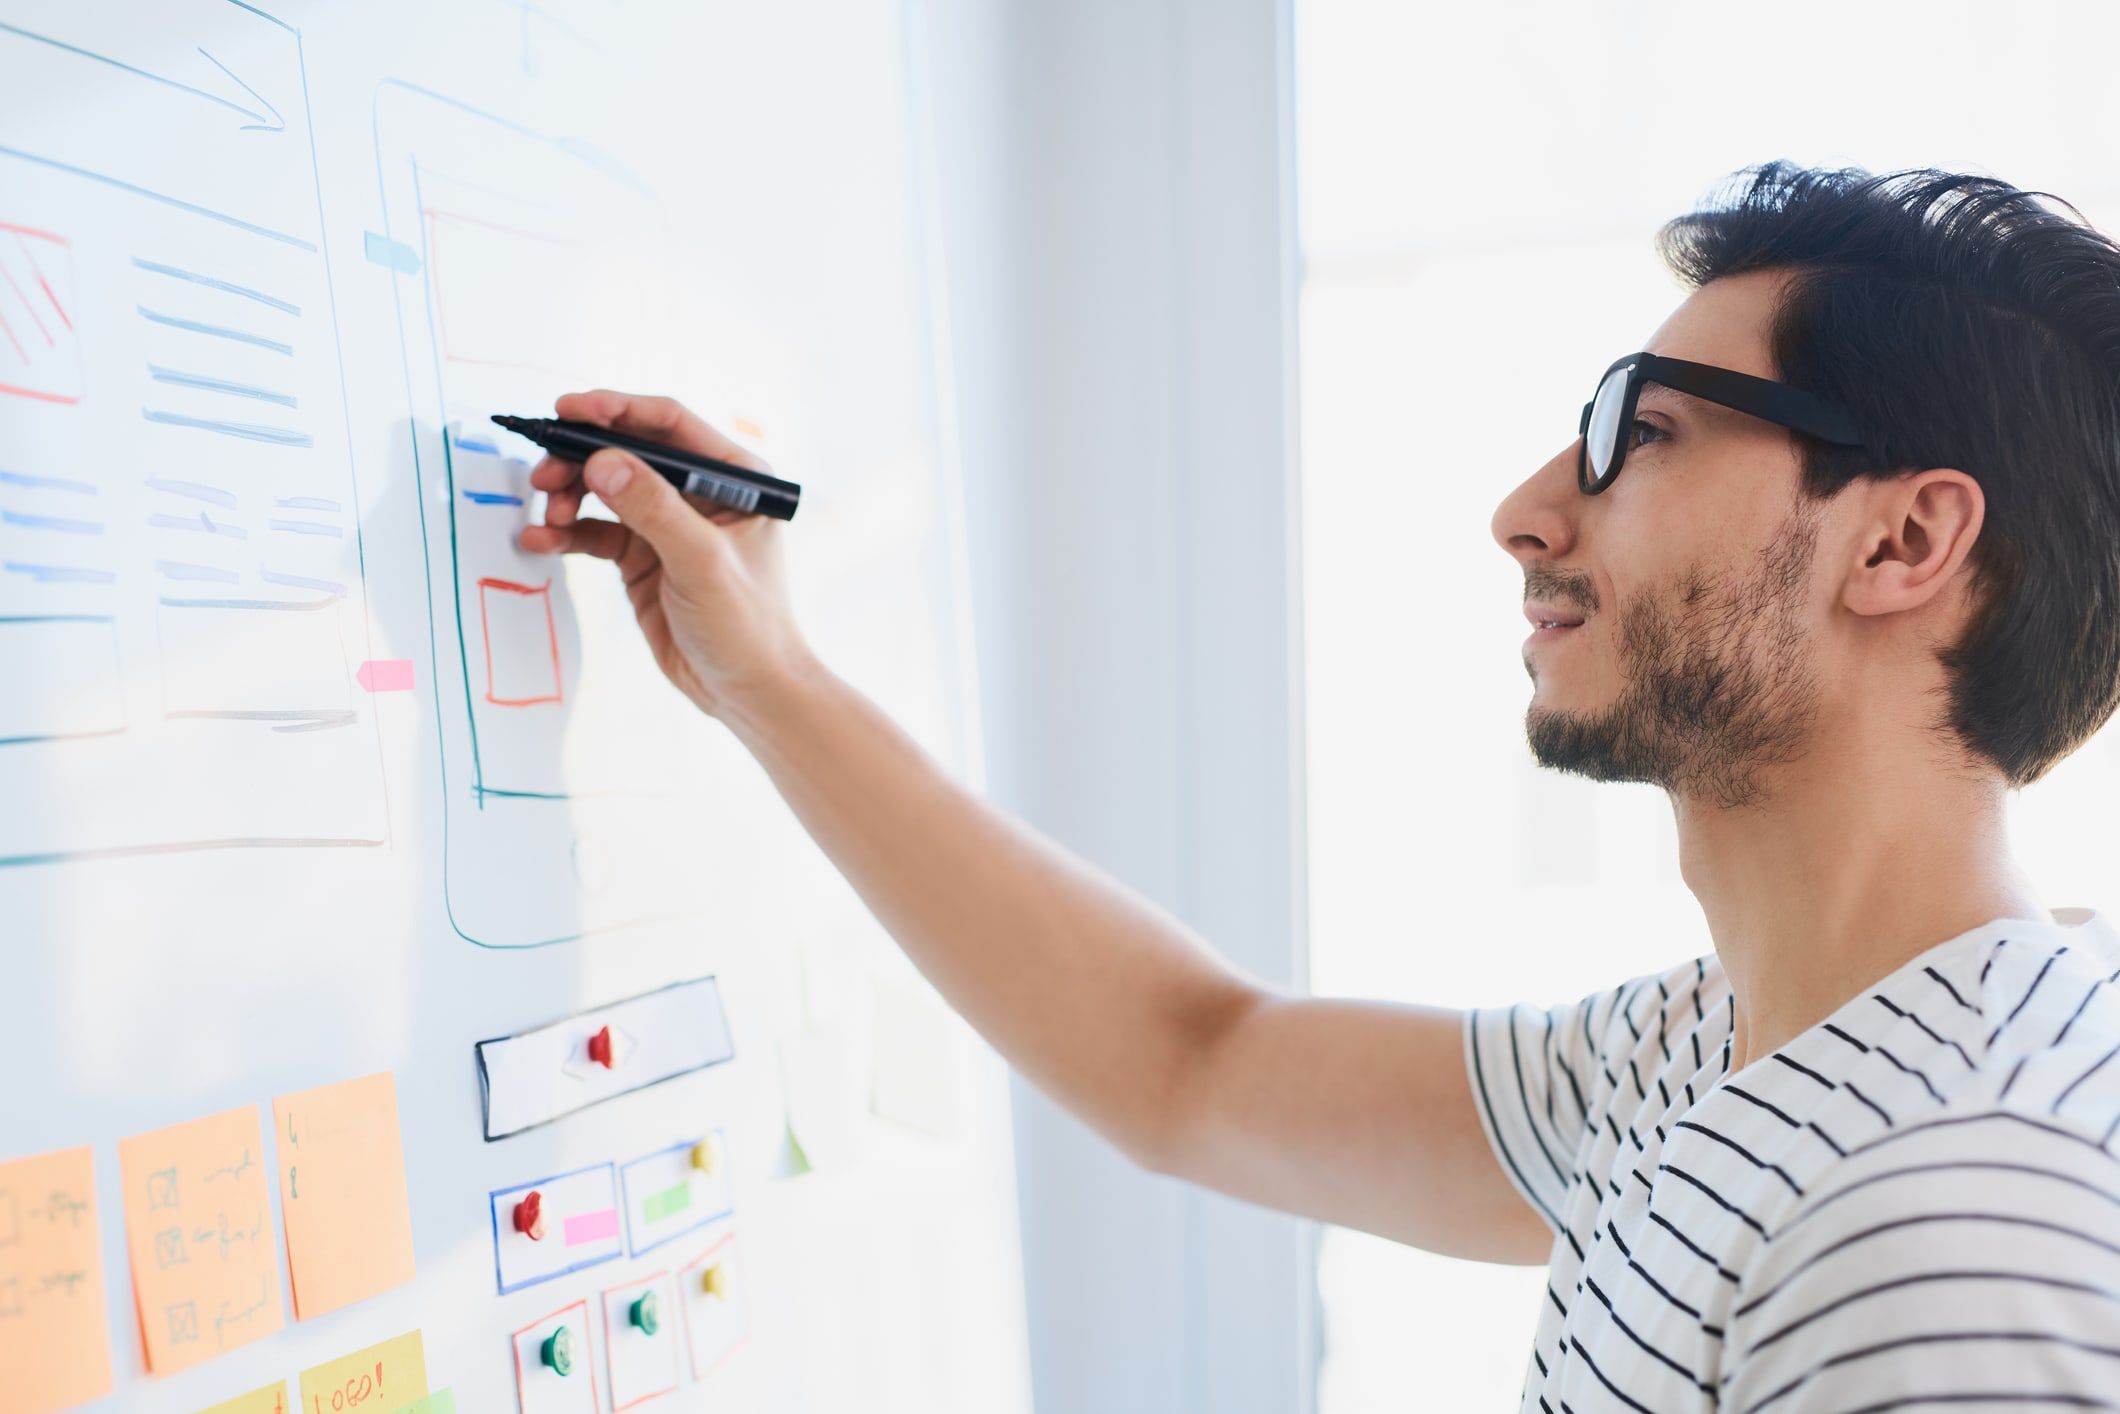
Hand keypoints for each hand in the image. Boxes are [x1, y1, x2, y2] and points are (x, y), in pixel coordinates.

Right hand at [519, 389, 813, 717]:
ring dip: (570, 494)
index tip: (569, 410)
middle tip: (544, 473)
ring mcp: (668, 523)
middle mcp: (700, 492)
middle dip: (581, 456)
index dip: (616, 410)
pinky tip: (541, 540)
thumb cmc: (749, 627)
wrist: (748, 692)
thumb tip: (603, 462)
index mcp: (735, 476)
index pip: (668, 424)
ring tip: (547, 514)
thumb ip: (654, 509)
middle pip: (628, 450)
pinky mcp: (644, 556)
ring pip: (606, 488)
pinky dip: (567, 532)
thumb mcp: (703, 563)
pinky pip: (596, 531)